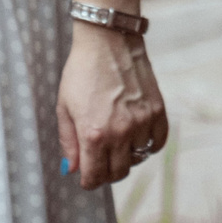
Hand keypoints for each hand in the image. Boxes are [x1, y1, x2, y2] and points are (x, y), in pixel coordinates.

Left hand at [56, 24, 165, 189]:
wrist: (107, 40)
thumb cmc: (81, 71)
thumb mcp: (64, 106)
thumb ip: (68, 141)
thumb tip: (72, 169)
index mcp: (93, 134)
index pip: (95, 176)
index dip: (89, 181)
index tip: (87, 178)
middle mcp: (120, 132)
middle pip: (118, 173)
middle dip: (106, 173)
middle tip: (100, 163)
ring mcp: (142, 122)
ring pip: (137, 158)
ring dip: (126, 157)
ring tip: (117, 144)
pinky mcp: (157, 111)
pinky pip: (157, 143)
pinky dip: (148, 146)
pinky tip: (137, 138)